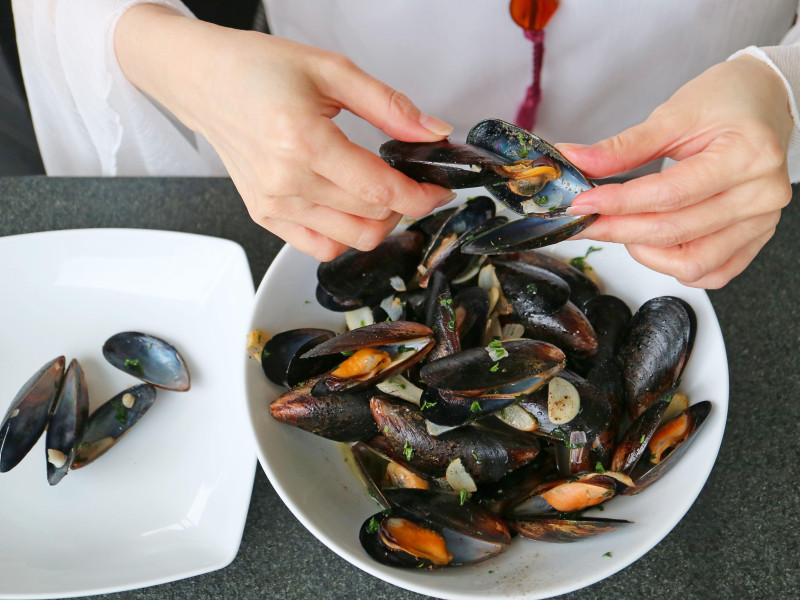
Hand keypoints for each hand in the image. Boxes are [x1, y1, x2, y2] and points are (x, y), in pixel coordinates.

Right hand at [115, 6, 454, 260]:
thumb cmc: (259, 70)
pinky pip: (320, 248)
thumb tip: (433, 132)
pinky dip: (345, 236)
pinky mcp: (265, 216)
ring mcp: (273, 205)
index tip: (439, 190)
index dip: (420, 197)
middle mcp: (285, 181)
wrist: (206, 81)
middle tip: (413, 184)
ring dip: (378, 223)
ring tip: (380, 194)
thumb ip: (389, 107)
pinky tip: (350, 208)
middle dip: (405, 205)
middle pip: (369, 219)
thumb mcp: (333, 71)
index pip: (379, 191)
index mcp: (303, 142)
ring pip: (349, 240)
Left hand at [559, 55, 792, 287]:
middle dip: (618, 229)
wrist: (764, 101)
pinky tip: (654, 244)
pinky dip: (675, 265)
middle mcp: (760, 195)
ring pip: (692, 264)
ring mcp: (761, 222)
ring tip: (624, 227)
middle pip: (675, 232)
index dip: (618, 202)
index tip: (582, 202)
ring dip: (646, 252)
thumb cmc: (727, 101)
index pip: (669, 194)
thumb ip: (624, 147)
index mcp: (746, 155)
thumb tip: (578, 161)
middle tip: (586, 220)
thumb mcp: (673, 114)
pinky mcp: (755, 239)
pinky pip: (712, 272)